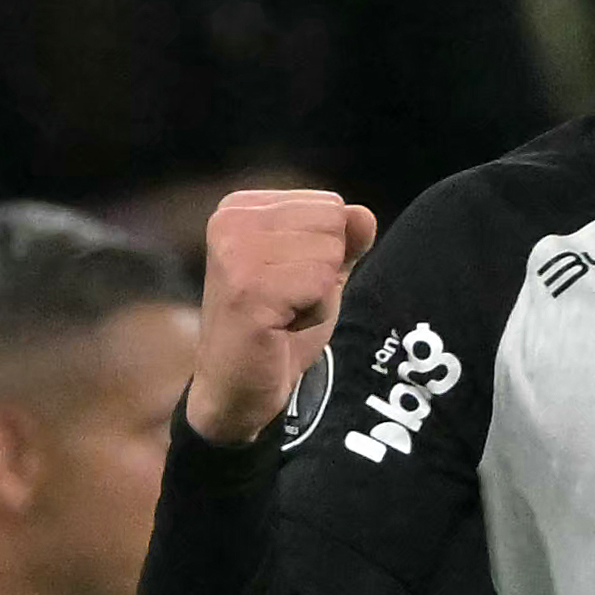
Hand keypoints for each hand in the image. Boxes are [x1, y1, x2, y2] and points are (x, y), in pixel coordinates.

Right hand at [187, 186, 375, 440]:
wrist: (237, 389)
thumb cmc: (276, 331)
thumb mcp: (318, 275)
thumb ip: (343, 239)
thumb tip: (364, 216)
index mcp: (241, 208)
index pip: (330, 205)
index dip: (324, 253)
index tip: (288, 283)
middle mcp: (231, 220)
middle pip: (331, 223)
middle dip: (324, 272)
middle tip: (288, 302)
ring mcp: (235, 253)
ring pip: (328, 253)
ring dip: (319, 295)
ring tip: (283, 315)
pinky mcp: (246, 288)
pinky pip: (319, 283)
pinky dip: (313, 312)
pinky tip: (281, 327)